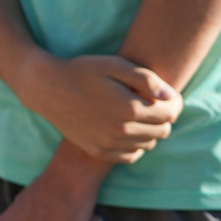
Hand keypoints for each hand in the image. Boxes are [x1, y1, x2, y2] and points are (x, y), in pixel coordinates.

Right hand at [13, 52, 179, 162]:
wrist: (46, 88)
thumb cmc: (81, 71)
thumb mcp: (113, 64)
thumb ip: (146, 78)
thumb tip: (170, 95)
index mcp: (128, 107)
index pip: (170, 113)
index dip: (174, 103)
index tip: (169, 97)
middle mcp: (121, 130)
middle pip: (162, 131)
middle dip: (163, 117)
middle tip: (153, 104)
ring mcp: (109, 144)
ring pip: (148, 144)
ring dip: (150, 131)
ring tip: (137, 115)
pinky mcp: (98, 151)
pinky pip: (131, 156)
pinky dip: (135, 145)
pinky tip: (127, 130)